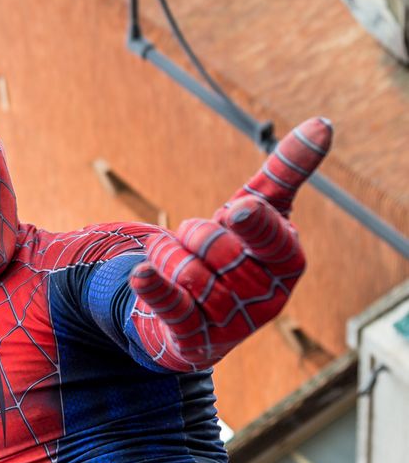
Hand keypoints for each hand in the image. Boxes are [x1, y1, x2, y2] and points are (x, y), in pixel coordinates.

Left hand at [128, 117, 331, 370]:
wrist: (192, 315)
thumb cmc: (231, 255)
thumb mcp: (256, 213)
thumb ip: (284, 173)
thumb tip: (324, 124)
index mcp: (287, 262)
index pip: (271, 236)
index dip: (250, 222)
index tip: (234, 210)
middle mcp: (266, 297)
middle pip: (218, 248)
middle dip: (191, 233)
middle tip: (189, 240)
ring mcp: (231, 323)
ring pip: (190, 272)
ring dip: (166, 255)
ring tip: (169, 261)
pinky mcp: (193, 338)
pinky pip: (173, 307)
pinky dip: (154, 288)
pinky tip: (139, 275)